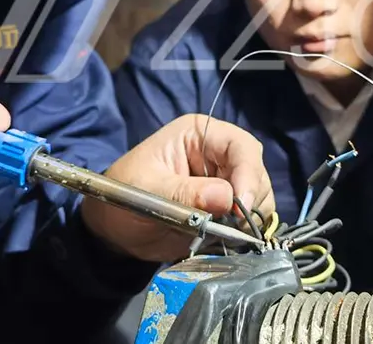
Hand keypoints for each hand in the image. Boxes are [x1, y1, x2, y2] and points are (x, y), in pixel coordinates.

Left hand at [81, 114, 274, 261]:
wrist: (113, 230)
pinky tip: (227, 239)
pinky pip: (250, 220)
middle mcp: (217, 154)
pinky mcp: (225, 210)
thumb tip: (227, 197)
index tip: (242, 205)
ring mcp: (224, 182)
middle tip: (234, 225)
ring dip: (250, 219)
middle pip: (256, 171)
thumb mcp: (146, 190)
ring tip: (224, 232)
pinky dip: (245, 232)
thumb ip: (185, 193)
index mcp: (199, 134)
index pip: (240, 146)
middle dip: (251, 199)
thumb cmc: (122, 194)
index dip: (248, 173)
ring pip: (259, 197)